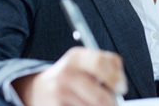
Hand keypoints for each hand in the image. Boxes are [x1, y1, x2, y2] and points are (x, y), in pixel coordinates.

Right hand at [13, 47, 127, 105]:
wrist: (37, 90)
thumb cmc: (70, 77)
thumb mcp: (84, 63)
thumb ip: (107, 65)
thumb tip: (120, 85)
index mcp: (76, 57)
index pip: (100, 63)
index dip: (116, 77)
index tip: (122, 88)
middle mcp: (65, 74)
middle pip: (100, 97)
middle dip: (111, 104)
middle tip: (113, 104)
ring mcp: (58, 94)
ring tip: (92, 103)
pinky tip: (80, 105)